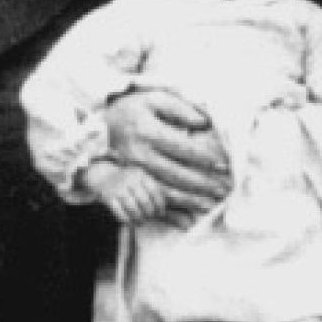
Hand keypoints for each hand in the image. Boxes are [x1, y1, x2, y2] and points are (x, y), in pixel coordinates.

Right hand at [85, 161, 169, 225]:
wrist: (102, 175)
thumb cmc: (126, 180)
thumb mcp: (139, 177)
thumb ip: (151, 187)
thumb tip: (163, 206)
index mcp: (140, 174)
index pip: (154, 190)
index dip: (160, 204)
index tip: (161, 212)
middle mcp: (129, 179)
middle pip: (144, 200)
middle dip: (149, 212)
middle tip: (151, 218)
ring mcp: (118, 188)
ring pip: (132, 207)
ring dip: (139, 218)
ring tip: (141, 222)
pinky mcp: (108, 197)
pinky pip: (119, 212)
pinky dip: (127, 220)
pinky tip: (131, 223)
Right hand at [103, 89, 231, 227]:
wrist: (98, 128)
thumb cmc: (131, 110)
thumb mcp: (153, 99)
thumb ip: (180, 108)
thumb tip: (204, 122)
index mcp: (148, 132)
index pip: (183, 148)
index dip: (204, 157)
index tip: (223, 164)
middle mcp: (140, 155)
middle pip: (177, 174)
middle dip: (202, 184)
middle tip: (224, 190)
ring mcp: (133, 173)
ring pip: (166, 192)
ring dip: (190, 201)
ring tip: (211, 206)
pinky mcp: (129, 184)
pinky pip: (151, 202)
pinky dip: (170, 214)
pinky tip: (187, 221)